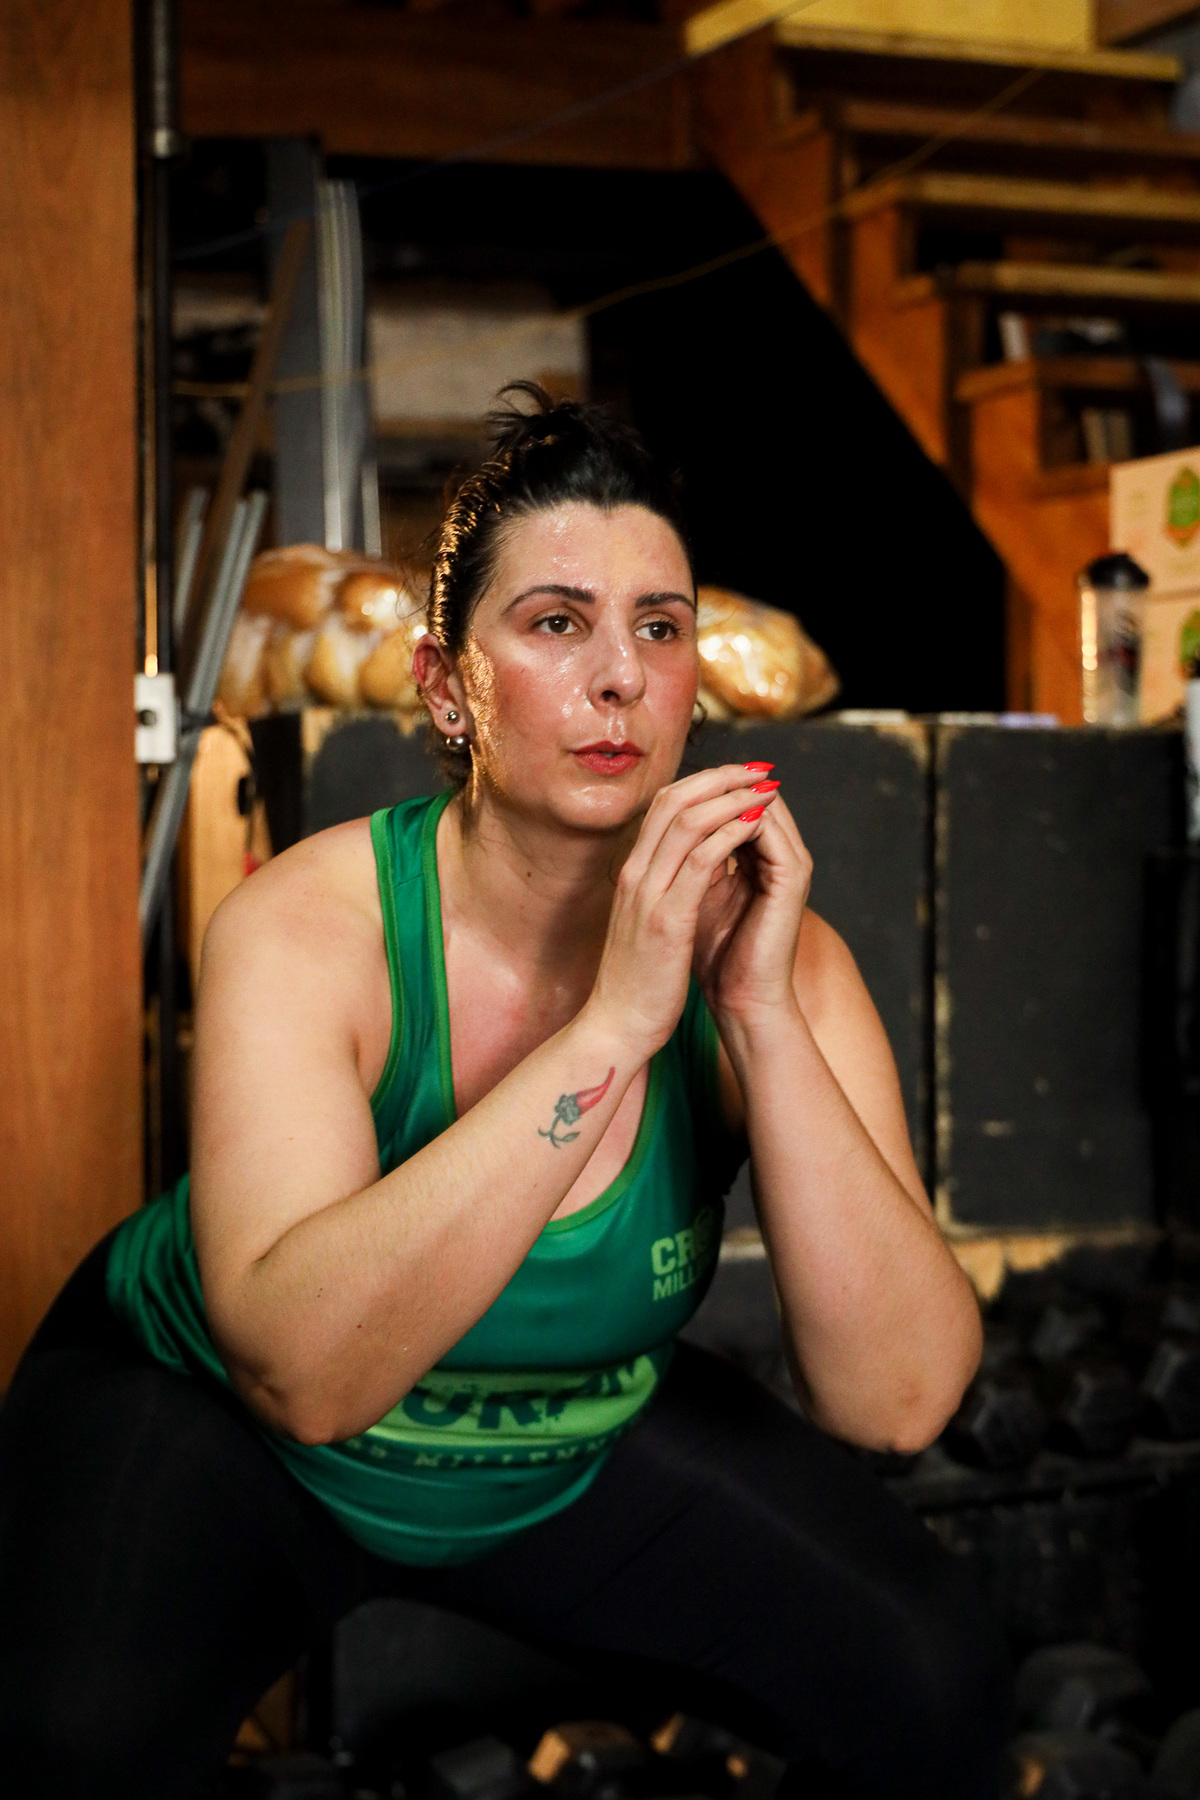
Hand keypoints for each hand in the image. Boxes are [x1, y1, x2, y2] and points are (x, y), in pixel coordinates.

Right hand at [585, 764, 782, 1058]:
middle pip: (673, 801)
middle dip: (721, 778)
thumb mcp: (649, 924)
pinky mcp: (665, 920)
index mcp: (632, 874)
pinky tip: (756, 826)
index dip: (703, 782)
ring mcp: (647, 895)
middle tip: (759, 770)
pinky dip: (729, 834)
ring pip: (687, 821)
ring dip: (731, 798)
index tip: (739, 775)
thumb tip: (699, 868)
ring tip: (766, 789)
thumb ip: (668, 892)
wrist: (617, 1027)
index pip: (663, 806)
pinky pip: (699, 860)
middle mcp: (634, 875)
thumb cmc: (639, 982)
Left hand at [692, 784, 811, 1028]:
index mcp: (761, 858)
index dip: (706, 789)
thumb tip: (659, 826)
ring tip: (689, 791)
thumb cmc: (713, 954)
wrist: (739, 998)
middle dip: (717, 782)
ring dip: (724, 795)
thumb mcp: (694, 894)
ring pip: (760, 805)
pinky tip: (700, 819)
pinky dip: (733, 819)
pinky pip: (765, 830)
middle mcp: (782, 855)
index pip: (737, 804)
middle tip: (681, 774)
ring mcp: (791, 864)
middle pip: (752, 796)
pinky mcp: (792, 878)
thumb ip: (689, 859)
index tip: (670, 783)